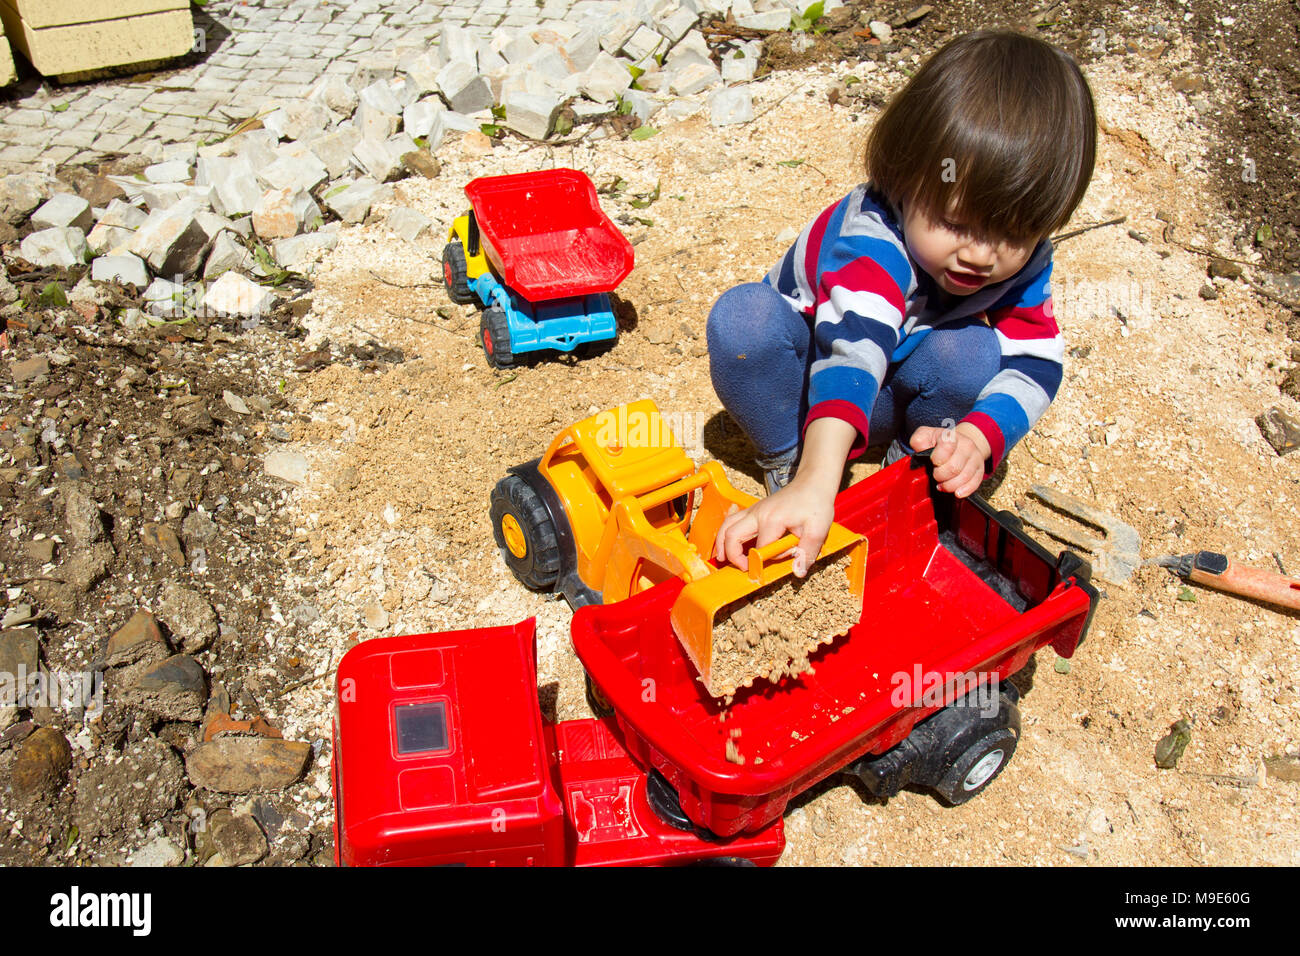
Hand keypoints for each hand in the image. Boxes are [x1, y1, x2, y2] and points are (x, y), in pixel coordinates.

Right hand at [713, 476, 836, 577]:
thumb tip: (798, 571)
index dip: (766, 559)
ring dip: (722, 542)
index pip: (761, 547)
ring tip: (722, 558)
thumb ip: (808, 552)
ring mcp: (754, 510)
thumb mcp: (818, 529)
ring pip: (727, 525)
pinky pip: (732, 520)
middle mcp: (758, 513)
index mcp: (772, 519)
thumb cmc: (815, 503)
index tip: (769, 568)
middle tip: (741, 568)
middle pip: (732, 534)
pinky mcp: (754, 509)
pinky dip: (727, 533)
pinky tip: (728, 544)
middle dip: (732, 554)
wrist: (813, 482)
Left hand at [909, 422, 989, 497]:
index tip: (933, 463)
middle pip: (954, 467)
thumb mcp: (925, 436)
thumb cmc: (939, 443)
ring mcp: (975, 457)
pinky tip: (956, 492)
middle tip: (936, 476)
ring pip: (964, 477)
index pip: (946, 447)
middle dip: (940, 476)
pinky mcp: (980, 469)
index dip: (937, 459)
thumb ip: (919, 442)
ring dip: (950, 485)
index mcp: (951, 436)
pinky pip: (974, 483)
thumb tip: (920, 451)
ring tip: (943, 485)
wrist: (959, 443)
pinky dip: (964, 490)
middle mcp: (966, 445)